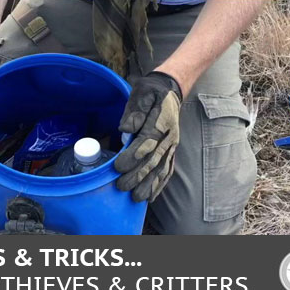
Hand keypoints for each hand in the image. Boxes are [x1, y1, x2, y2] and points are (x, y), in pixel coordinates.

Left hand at [114, 71, 181, 201]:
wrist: (171, 91)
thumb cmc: (152, 92)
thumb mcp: (142, 92)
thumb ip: (135, 109)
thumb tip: (126, 128)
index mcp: (161, 122)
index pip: (146, 142)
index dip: (132, 156)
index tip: (117, 166)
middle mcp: (169, 137)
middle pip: (153, 160)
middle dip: (137, 176)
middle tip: (121, 187)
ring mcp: (172, 146)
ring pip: (161, 169)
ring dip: (148, 185)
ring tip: (135, 198)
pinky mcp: (171, 151)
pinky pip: (168, 170)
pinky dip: (160, 185)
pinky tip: (151, 197)